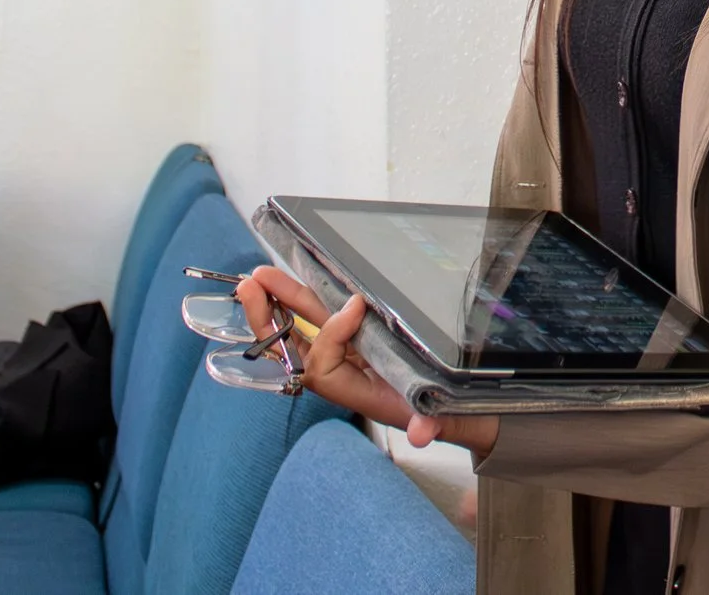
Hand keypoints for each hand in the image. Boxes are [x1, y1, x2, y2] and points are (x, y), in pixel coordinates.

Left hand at [236, 266, 498, 460]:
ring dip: (281, 301)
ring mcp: (348, 355)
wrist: (457, 411)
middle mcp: (345, 374)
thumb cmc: (448, 411)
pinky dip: (306, 301)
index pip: (323, 366)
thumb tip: (421, 435)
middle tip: (252, 285)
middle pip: (294, 348)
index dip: (331, 335)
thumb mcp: (444, 417)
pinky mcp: (358, 340)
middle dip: (269, 320)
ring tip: (259, 274)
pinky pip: (323, 321)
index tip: (355, 306)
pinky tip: (295, 277)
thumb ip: (431, 424)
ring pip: (304, 329)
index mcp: (357, 394)